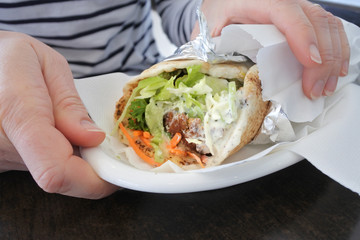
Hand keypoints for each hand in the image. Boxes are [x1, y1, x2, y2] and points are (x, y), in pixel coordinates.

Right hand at [0, 31, 117, 198]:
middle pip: (60, 178)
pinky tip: (58, 132)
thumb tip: (93, 138)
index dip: (92, 180)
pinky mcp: (2, 161)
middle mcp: (1, 144)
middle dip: (90, 165)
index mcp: (17, 112)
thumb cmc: (9, 57)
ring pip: (52, 176)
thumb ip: (69, 103)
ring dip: (74, 159)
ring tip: (73, 127)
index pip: (56, 170)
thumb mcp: (46, 64)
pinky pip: (40, 168)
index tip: (114, 170)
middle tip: (101, 140)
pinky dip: (59, 156)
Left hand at [192, 0, 349, 99]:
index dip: (302, 37)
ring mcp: (295, 7)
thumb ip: (210, 52)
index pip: (286, 13)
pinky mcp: (302, 15)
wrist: (223, 2)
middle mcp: (280, 0)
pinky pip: (328, 27)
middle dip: (322, 59)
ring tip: (326, 86)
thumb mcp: (207, 32)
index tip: (310, 63)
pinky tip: (334, 70)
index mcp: (254, 0)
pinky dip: (336, 49)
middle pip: (314, 21)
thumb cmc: (216, 15)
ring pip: (327, 24)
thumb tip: (217, 82)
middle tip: (315, 89)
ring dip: (333, 58)